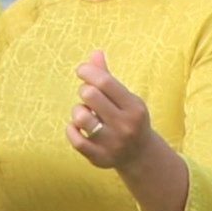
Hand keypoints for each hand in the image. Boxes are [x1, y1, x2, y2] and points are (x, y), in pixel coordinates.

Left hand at [69, 52, 151, 169]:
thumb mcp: (124, 97)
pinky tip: (77, 127)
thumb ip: (107, 76)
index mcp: (134, 107)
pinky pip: (75, 140)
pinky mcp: (100, 158)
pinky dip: (71, 130)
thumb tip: (95, 52)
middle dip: (84, 90)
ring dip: (78, 111)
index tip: (82, 70)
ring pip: (80, 117)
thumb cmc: (128, 117)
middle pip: (90, 95)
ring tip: (85, 114)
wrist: (140, 154)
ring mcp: (113, 144)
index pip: (105, 82)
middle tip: (88, 96)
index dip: (88, 71)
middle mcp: (126, 126)